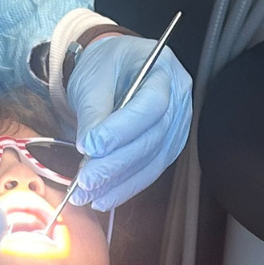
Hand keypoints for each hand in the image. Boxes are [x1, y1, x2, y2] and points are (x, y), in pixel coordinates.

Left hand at [66, 34, 191, 211]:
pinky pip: (149, 171)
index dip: (121, 129)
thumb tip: (90, 148)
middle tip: (85, 181)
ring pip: (152, 161)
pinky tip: (103, 197)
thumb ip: (93, 112)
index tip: (89, 146)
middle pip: (152, 138)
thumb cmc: (105, 66)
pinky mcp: (167, 148)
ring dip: (119, 182)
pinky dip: (125, 187)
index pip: (151, 104)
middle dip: (116, 164)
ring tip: (88, 195)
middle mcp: (178, 100)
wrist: (112, 69)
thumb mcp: (93, 79)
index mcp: (164, 71)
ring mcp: (177, 127)